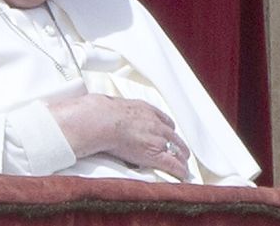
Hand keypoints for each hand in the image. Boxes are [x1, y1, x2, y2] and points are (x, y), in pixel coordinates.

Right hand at [48, 93, 190, 179]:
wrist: (102, 120)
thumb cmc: (101, 113)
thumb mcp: (111, 105)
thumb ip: (112, 109)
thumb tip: (95, 108)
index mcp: (145, 109)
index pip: (162, 119)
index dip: (166, 128)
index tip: (168, 133)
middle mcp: (155, 123)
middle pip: (172, 134)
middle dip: (178, 143)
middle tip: (181, 150)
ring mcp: (157, 138)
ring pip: (177, 148)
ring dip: (181, 156)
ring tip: (183, 163)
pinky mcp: (155, 153)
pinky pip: (173, 163)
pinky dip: (179, 170)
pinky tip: (182, 175)